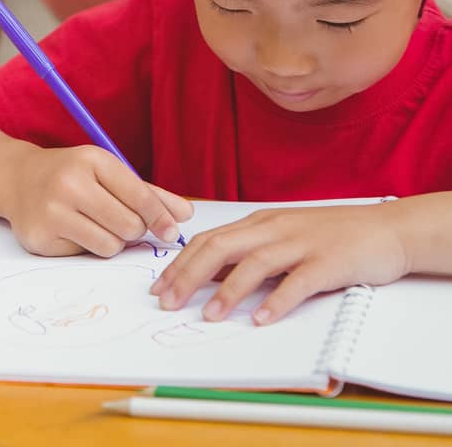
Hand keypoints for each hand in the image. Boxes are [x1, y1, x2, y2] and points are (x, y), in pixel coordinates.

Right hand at [5, 144, 192, 257]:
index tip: (171, 231)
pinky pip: (84, 255)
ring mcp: (52, 210)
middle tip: (120, 222)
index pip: (140, 196)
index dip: (161, 217)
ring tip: (96, 225)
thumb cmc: (71, 175)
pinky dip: (86, 247)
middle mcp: (70, 182)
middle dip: (132, 230)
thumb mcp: (107, 172)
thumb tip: (185, 214)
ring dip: (111, 242)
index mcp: (92, 160)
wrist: (17, 178)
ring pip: (110, 246)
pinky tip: (73, 230)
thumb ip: (147, 194)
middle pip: (129, 226)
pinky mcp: (41, 237)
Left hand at [151, 203, 410, 323]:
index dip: (180, 263)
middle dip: (189, 274)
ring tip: (207, 315)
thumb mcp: (282, 236)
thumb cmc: (330, 236)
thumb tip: (209, 276)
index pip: (209, 241)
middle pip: (221, 247)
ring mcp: (301, 244)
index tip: (158, 288)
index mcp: (259, 222)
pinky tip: (261, 319)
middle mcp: (274, 229)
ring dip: (228, 290)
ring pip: (255, 263)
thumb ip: (249, 251)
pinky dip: (277, 301)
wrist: (385, 229)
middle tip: (167, 301)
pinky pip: (298, 282)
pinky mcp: (328, 262)